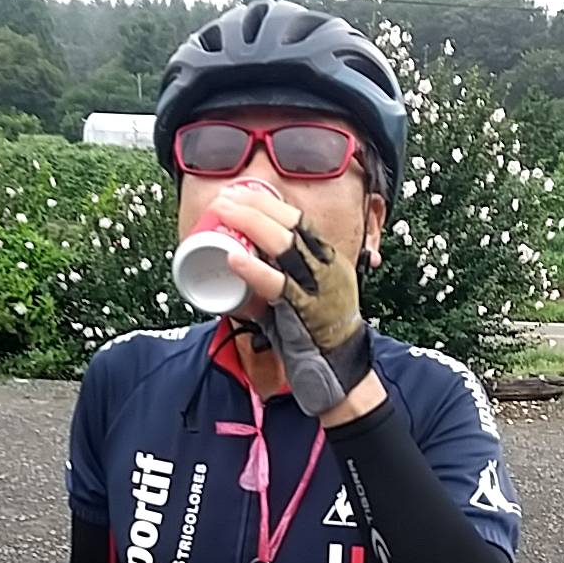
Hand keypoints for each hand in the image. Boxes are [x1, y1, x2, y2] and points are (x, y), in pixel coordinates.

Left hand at [212, 184, 374, 416]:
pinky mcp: (304, 311)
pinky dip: (254, 269)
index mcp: (328, 259)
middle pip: (289, 224)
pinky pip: (277, 285)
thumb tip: (239, 265)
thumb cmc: (317, 333)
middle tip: (225, 199)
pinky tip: (234, 257)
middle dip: (254, 206)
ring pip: (284, 246)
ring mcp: (317, 287)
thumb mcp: (303, 295)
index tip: (240, 193)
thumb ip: (274, 280)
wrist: (340, 368)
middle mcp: (326, 267)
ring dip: (250, 224)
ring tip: (223, 214)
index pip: (298, 219)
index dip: (267, 202)